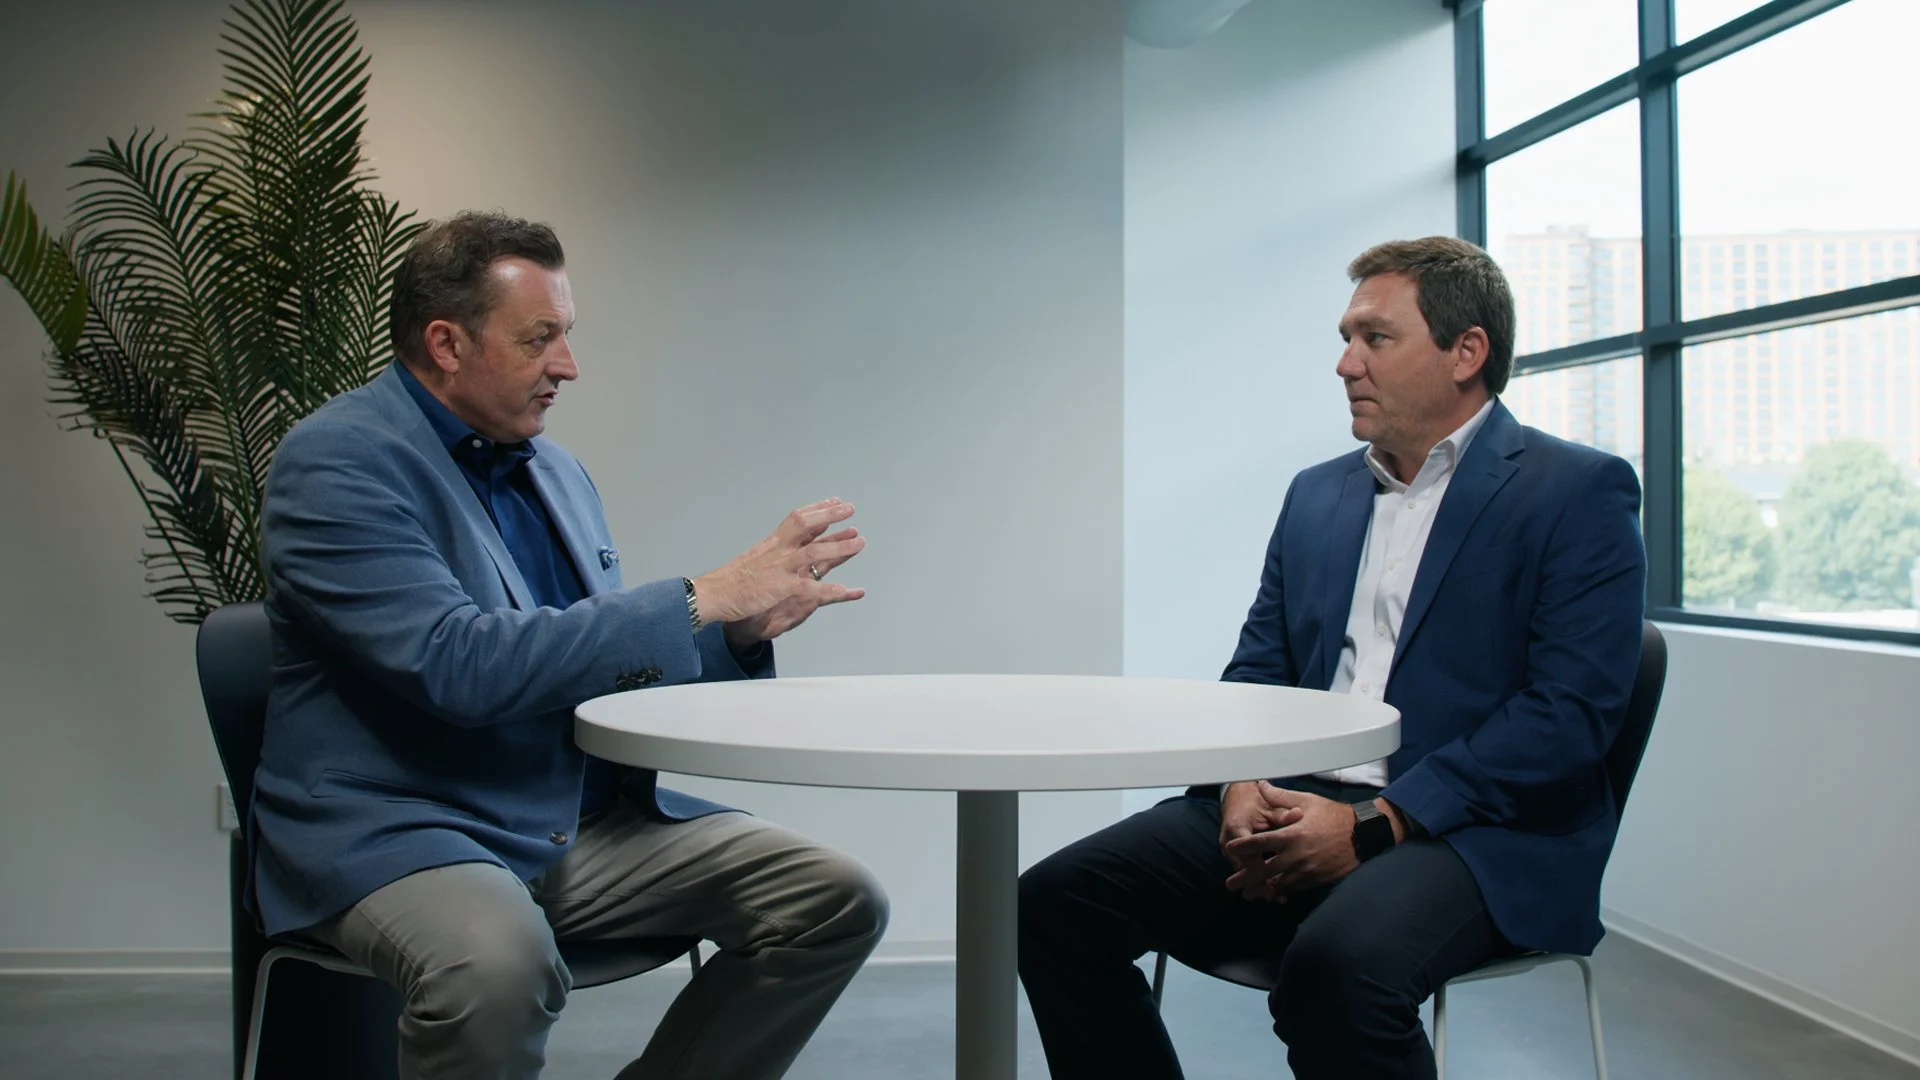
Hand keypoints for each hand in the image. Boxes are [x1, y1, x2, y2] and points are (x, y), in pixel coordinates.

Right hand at [694, 499, 866, 643]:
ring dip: (839, 547)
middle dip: (830, 515)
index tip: (835, 502)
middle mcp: (777, 551)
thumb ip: (773, 550)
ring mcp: (780, 568)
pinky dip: (829, 589)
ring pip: (815, 553)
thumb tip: (786, 542)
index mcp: (771, 543)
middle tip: (850, 508)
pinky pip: (809, 588)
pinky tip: (845, 590)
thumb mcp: (754, 557)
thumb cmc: (731, 580)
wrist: (712, 593)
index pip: (797, 519)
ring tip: (860, 543)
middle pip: (807, 525)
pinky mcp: (780, 588)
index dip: (818, 509)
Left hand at [1222, 782, 1360, 901]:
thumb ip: (1280, 796)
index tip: (1230, 849)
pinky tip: (1273, 894)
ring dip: (1262, 889)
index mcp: (1290, 835)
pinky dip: (1282, 891)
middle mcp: (1295, 855)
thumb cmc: (1333, 815)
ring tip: (1248, 895)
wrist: (1362, 834)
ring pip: (1278, 884)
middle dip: (1245, 878)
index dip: (1242, 847)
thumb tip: (1261, 785)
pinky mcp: (1315, 879)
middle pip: (1264, 870)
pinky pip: (1294, 888)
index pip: (1259, 842)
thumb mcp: (1307, 800)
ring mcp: (1305, 870)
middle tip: (1230, 884)